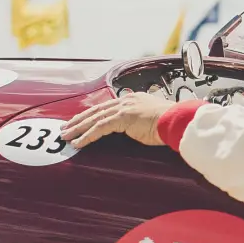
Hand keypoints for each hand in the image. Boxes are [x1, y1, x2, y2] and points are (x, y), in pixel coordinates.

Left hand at [61, 90, 175, 148]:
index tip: (80, 120)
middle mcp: (126, 101)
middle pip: (96, 110)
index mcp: (133, 99)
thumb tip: (138, 129)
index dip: (92, 114)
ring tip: (66, 136)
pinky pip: (100, 128)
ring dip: (78, 128)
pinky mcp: (123, 118)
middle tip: (65, 128)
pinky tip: (78, 143)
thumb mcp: (152, 120)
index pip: (107, 106)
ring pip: (94, 118)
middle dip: (79, 120)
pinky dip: (87, 136)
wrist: (178, 121)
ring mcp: (124, 108)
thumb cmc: (170, 124)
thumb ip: (141, 122)